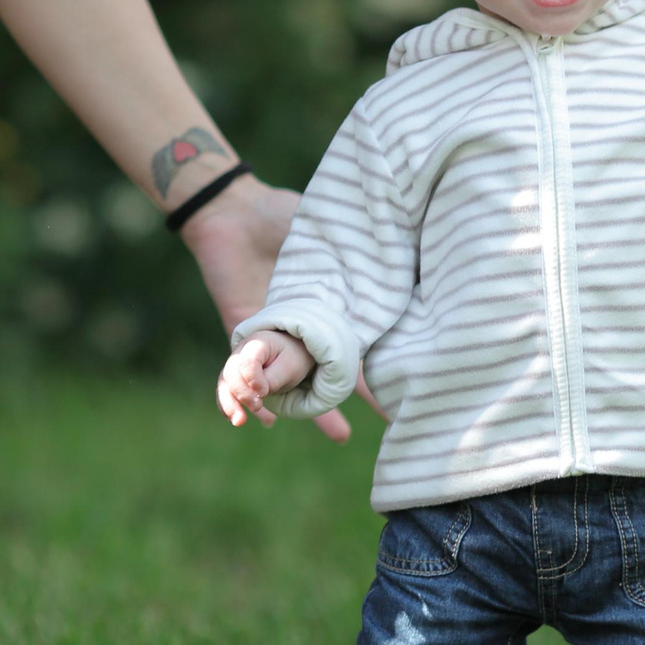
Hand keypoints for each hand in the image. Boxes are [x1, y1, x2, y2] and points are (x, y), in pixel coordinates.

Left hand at [179, 174, 378, 440]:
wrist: (236, 210)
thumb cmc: (283, 215)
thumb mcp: (331, 236)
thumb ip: (358, 253)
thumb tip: (408, 250)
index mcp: (326, 309)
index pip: (355, 348)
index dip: (376, 373)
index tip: (403, 393)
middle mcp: (302, 328)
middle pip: (325, 374)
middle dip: (347, 402)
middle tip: (375, 430)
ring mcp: (274, 334)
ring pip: (290, 381)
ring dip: (308, 410)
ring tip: (337, 434)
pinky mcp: (243, 331)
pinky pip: (246, 371)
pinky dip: (255, 393)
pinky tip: (266, 420)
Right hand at [217, 332, 313, 426]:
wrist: (291, 353)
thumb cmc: (292, 358)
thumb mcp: (291, 367)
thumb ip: (273, 379)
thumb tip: (257, 394)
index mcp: (256, 343)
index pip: (247, 362)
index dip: (253, 380)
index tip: (265, 392)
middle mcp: (240, 352)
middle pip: (230, 373)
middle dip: (241, 394)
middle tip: (257, 407)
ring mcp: (234, 365)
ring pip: (223, 384)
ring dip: (229, 404)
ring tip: (239, 422)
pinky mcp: (233, 379)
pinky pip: (225, 393)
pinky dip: (227, 406)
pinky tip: (233, 419)